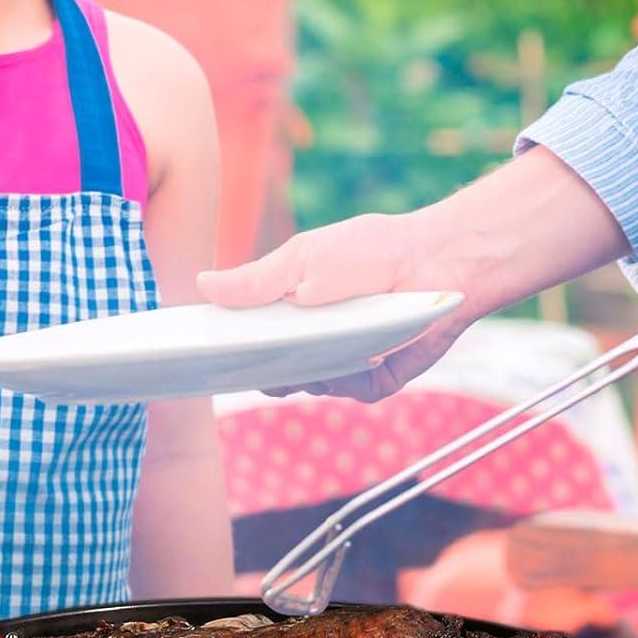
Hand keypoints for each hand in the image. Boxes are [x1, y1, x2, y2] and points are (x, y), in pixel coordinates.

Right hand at [196, 211, 477, 402]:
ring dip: (305, 370)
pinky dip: (348, 374)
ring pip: (310, 384)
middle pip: (272, 371)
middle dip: (259, 370)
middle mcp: (312, 342)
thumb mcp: (304, 258)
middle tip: (247, 363)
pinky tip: (352, 355)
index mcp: (287, 311)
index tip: (202, 353)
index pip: (246, 339)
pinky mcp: (377, 377)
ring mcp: (344, 361)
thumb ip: (256, 280)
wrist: (436, 257)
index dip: (225, 348)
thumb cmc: (369, 248)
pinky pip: (351, 389)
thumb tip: (202, 284)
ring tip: (305, 351)